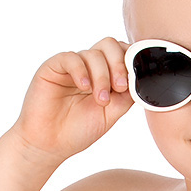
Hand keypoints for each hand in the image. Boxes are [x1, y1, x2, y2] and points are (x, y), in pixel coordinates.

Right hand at [11, 36, 133, 163]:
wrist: (49, 145)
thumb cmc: (78, 131)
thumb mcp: (111, 114)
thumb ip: (126, 96)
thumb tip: (141, 80)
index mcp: (104, 75)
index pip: (121, 54)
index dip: (130, 62)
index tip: (132, 84)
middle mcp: (88, 67)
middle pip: (109, 45)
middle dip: (119, 64)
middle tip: (120, 87)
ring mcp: (71, 66)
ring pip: (93, 54)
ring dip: (102, 76)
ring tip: (100, 100)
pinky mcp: (53, 68)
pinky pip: (70, 58)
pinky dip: (81, 70)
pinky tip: (84, 87)